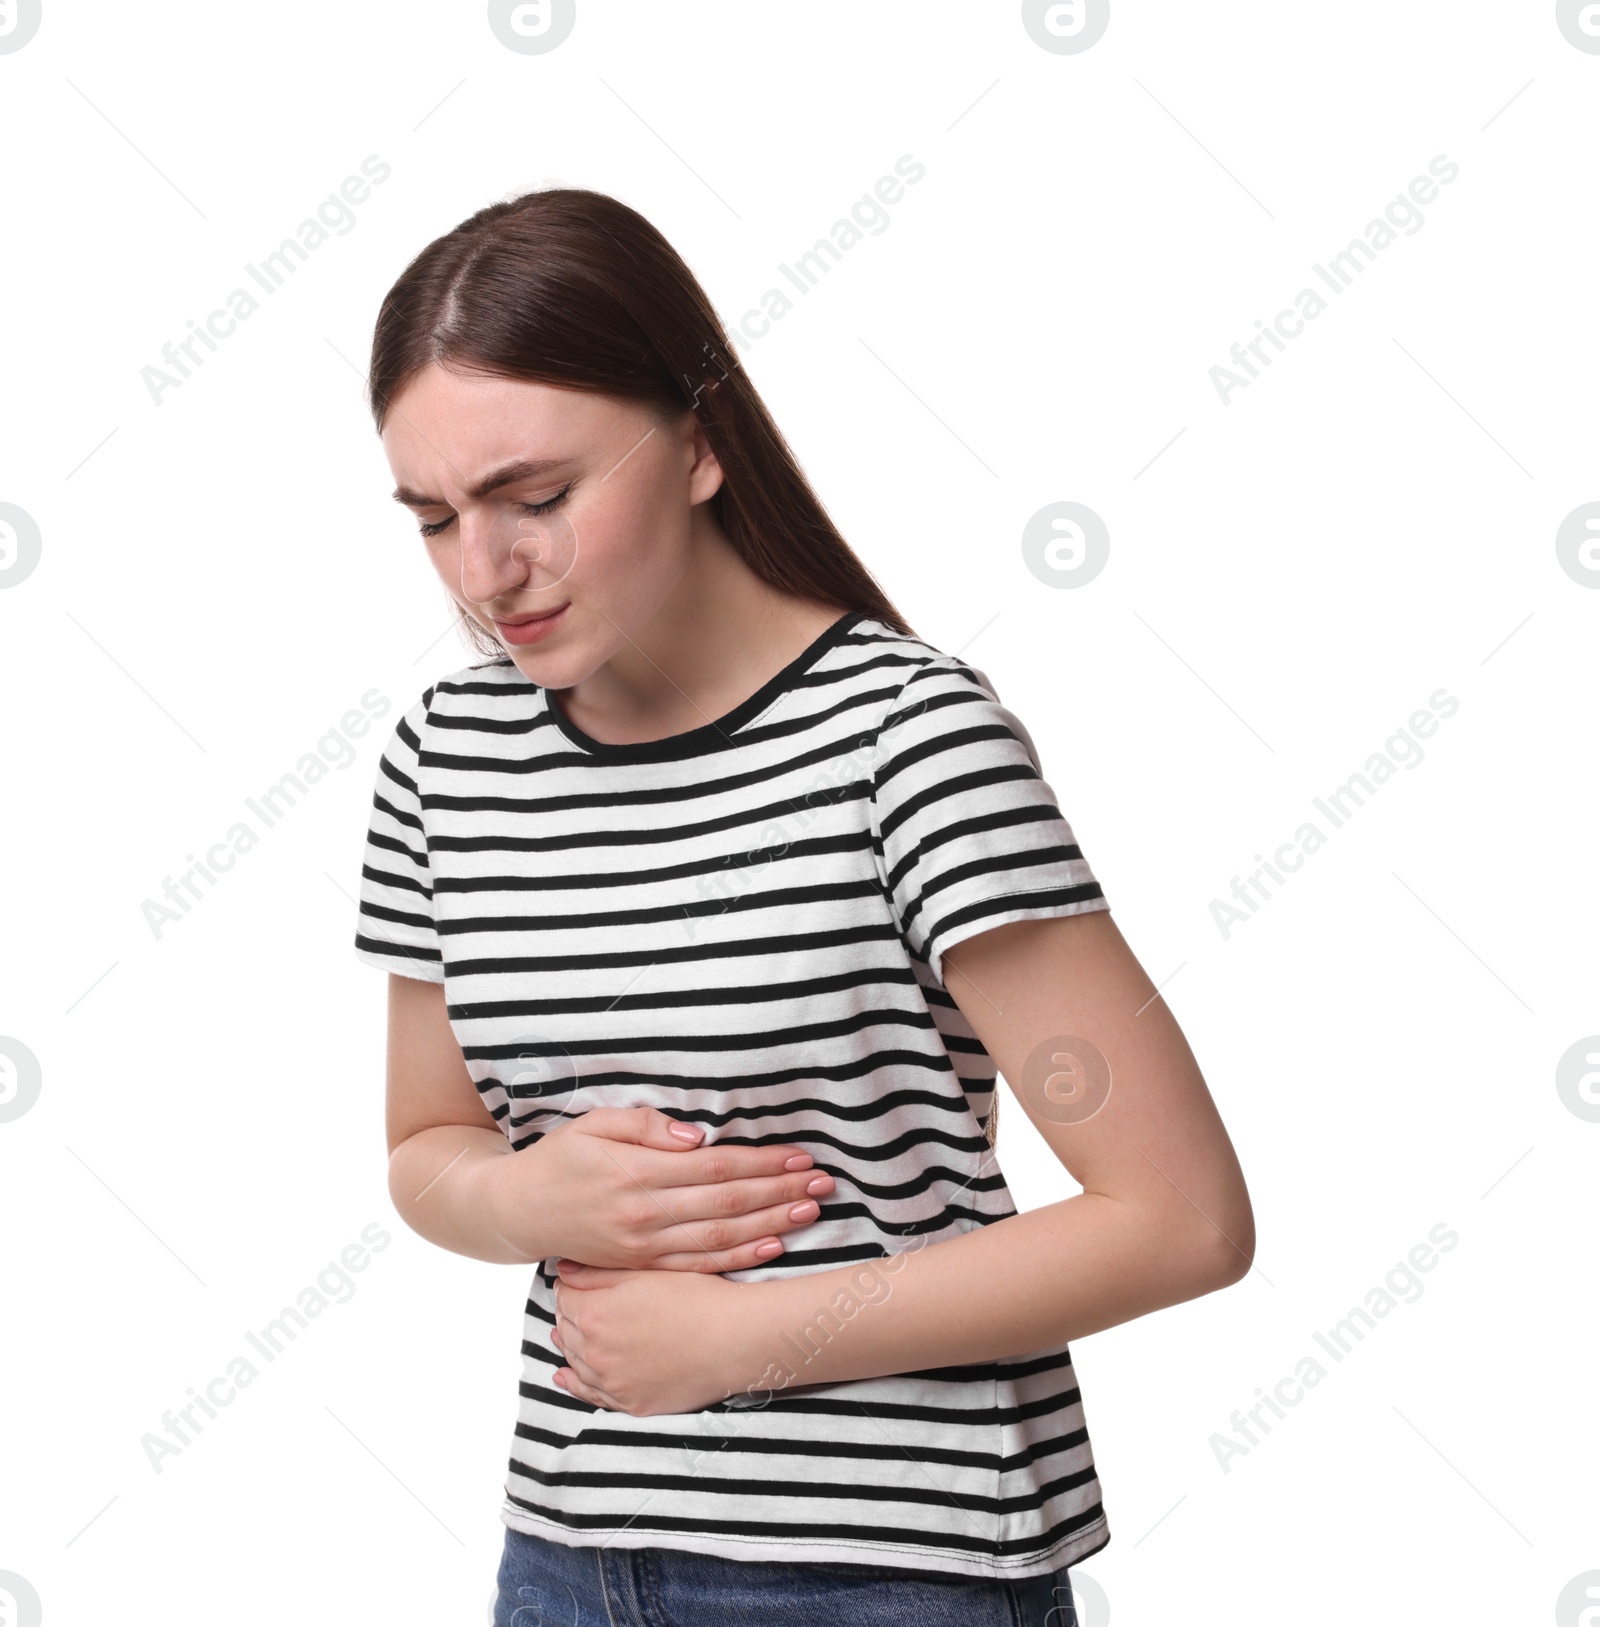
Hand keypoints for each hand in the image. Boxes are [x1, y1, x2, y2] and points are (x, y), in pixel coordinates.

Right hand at [486, 1107, 834, 1271]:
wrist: (519, 1212)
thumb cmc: (560, 1159)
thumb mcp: (595, 1125)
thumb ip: (647, 1127)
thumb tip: (699, 1136)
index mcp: (637, 1175)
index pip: (716, 1169)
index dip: (762, 1162)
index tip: (800, 1156)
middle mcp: (645, 1216)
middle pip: (728, 1205)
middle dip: (780, 1192)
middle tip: (823, 1184)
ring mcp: (645, 1247)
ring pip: (721, 1239)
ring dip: (771, 1224)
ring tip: (810, 1212)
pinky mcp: (642, 1266)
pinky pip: (699, 1265)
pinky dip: (739, 1258)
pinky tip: (772, 1247)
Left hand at [550, 1257, 762, 1414]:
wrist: (734, 1339)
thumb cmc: (697, 1298)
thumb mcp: (646, 1272)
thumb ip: (598, 1273)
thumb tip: (562, 1271)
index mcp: (596, 1313)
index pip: (564, 1296)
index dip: (570, 1286)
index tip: (577, 1282)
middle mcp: (596, 1352)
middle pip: (566, 1329)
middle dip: (570, 1314)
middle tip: (579, 1303)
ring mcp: (612, 1382)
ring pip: (575, 1362)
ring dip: (572, 1345)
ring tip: (571, 1333)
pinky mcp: (631, 1404)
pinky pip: (591, 1395)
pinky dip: (575, 1384)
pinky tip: (566, 1376)